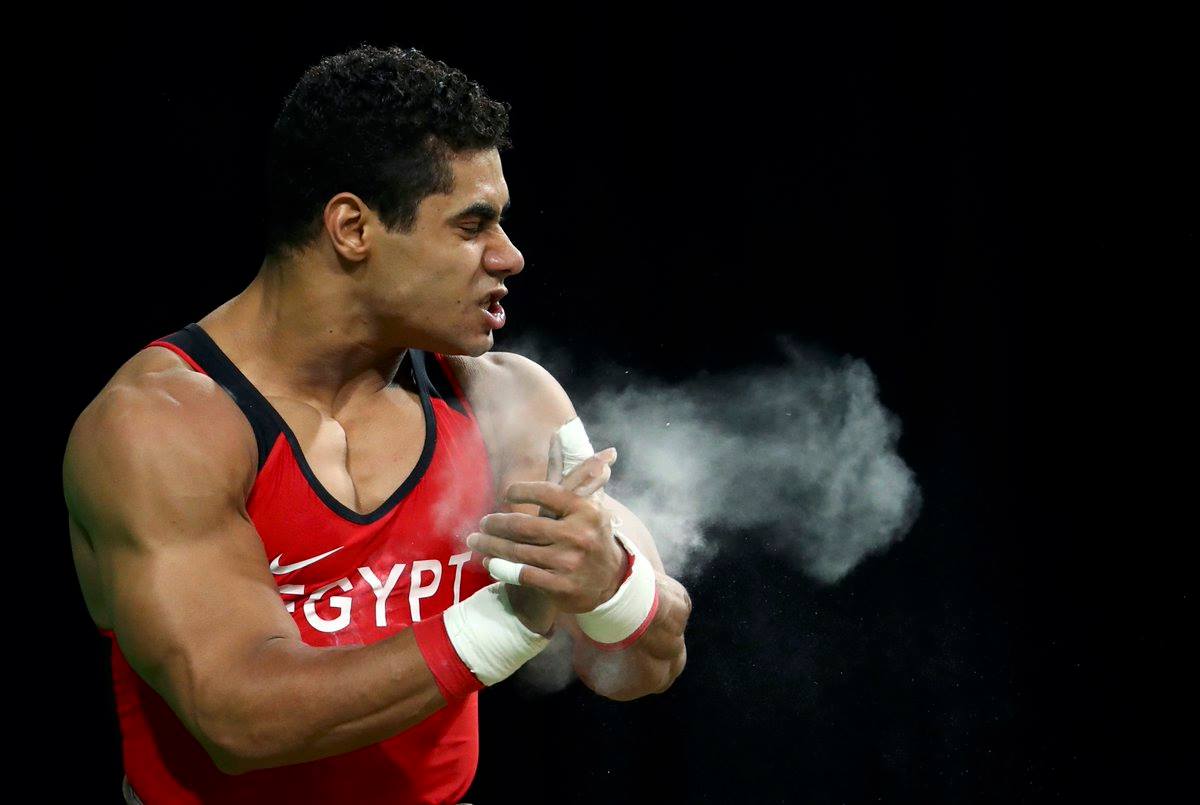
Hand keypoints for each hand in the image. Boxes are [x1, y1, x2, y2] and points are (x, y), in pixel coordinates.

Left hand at [468, 448, 625, 614]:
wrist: (611, 581)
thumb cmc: (592, 535)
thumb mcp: (588, 504)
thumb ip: (569, 472)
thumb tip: (558, 434)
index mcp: (585, 509)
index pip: (546, 492)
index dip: (521, 491)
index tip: (507, 492)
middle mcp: (578, 535)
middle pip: (524, 525)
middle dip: (496, 523)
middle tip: (482, 521)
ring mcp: (569, 562)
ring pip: (518, 551)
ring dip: (491, 545)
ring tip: (475, 540)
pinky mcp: (560, 586)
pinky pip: (522, 574)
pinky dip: (501, 567)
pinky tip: (489, 561)